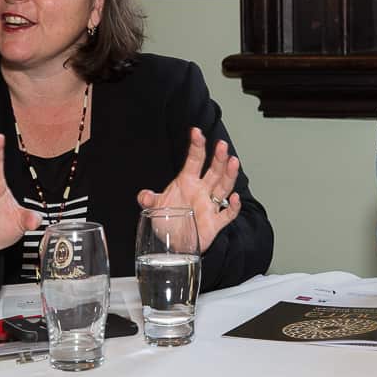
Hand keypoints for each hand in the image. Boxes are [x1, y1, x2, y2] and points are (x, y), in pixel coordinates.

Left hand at [137, 127, 240, 252]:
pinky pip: (227, 213)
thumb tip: (143, 195)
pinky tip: (234, 198)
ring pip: (224, 187)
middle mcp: (201, 191)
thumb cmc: (168, 221)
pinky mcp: (215, 222)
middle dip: (218, 158)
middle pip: (214, 171)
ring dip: (229, 174)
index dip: (196, 146)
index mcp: (187, 182)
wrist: (174, 243)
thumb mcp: (155, 207)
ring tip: (233, 162)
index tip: (197, 132)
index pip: (194, 160)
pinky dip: (233, 206)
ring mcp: (210, 205)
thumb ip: (149, 200)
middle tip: (221, 145)